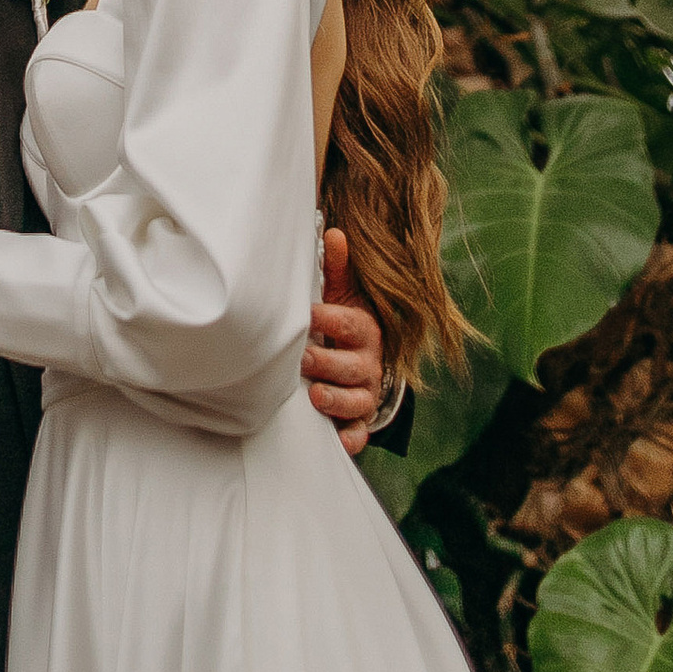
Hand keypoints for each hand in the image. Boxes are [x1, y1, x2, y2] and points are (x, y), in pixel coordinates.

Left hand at [304, 226, 386, 455]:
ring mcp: (365, 392)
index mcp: (363, 329)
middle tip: (304, 359)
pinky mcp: (360, 419)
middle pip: (352, 365)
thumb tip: (333, 230)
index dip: (328, 319)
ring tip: (316, 396)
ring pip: (356, 400)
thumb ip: (336, 267)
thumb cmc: (345, 323)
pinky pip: (359, 433)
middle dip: (328, 362)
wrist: (368, 360)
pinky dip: (351, 439)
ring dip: (336, 399)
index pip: (348, 322)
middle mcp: (368, 362)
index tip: (309, 314)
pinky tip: (340, 442)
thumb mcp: (344, 295)